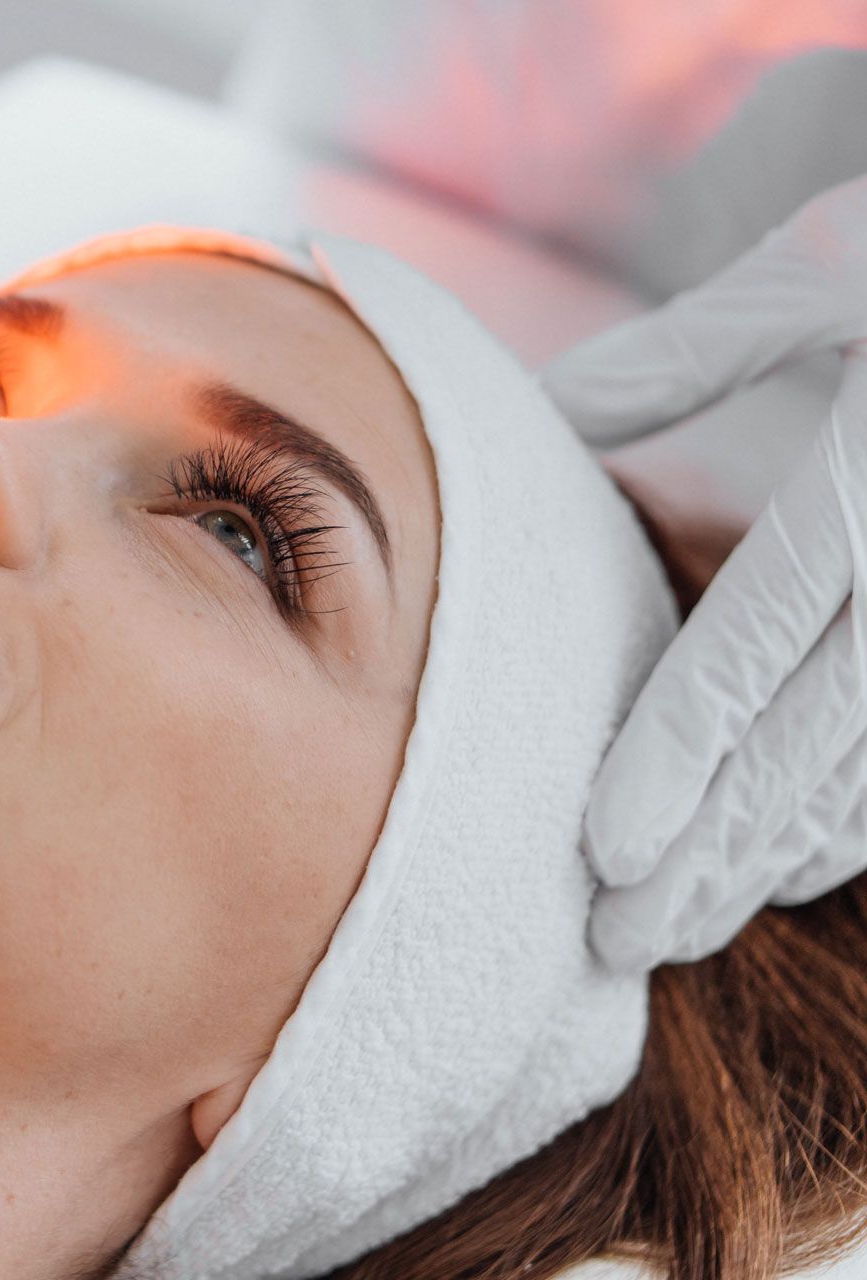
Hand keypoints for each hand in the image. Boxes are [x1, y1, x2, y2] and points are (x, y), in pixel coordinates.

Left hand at [541, 175, 866, 970]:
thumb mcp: (830, 262)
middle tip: (619, 941)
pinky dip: (863, 820)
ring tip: (683, 928)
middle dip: (713, 853)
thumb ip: (688, 351)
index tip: (605, 851)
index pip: (758, 649)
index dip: (677, 759)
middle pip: (812, 743)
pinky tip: (796, 869)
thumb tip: (549, 412)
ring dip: (780, 859)